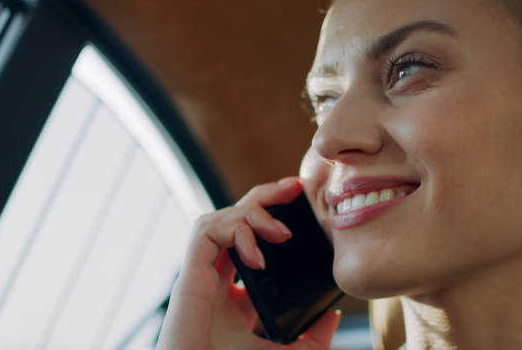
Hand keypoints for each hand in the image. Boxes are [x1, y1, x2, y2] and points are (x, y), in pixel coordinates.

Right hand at [156, 177, 341, 348]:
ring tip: (282, 232)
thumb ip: (310, 339)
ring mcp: (202, 276)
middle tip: (295, 187)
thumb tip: (331, 316)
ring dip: (254, 213)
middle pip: (236, 220)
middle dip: (266, 198)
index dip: (271, 225)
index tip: (303, 215)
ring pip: (222, 217)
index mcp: (234, 297)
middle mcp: (216, 281)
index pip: (250, 246)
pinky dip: (237, 233)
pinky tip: (257, 258)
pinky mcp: (190, 274)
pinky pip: (208, 231)